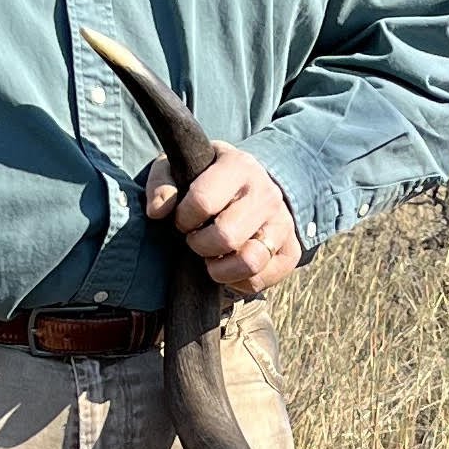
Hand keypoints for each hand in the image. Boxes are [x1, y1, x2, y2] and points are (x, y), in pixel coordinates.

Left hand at [143, 144, 300, 296]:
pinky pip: (259, 281)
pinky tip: (228, 265)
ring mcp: (282, 223)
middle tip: (195, 239)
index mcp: (239, 166)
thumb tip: (158, 211)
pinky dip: (237, 282)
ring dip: (219, 268)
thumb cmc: (208, 179)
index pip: (202, 201)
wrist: (252, 186)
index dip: (183, 218)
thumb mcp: (180, 168)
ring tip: (211, 257)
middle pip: (226, 236)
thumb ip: (161, 183)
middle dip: (199, 245)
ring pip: (249, 262)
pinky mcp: (290, 251)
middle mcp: (266, 193)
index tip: (183, 218)